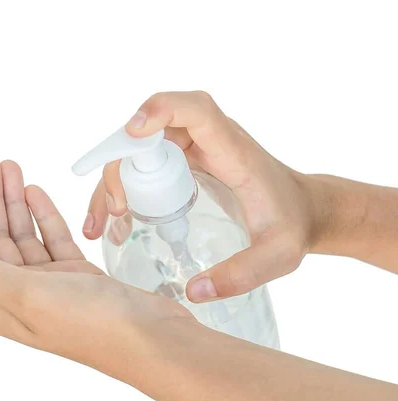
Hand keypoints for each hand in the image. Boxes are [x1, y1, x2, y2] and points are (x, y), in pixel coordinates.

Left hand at [0, 157, 194, 376]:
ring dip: (15, 201)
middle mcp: (23, 294)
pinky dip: (43, 215)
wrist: (150, 337)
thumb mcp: (30, 297)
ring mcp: (52, 284)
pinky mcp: (78, 275)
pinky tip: (35, 193)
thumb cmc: (92, 324)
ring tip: (10, 168)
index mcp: (3, 304)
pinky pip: (52, 239)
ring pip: (24, 234)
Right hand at [83, 91, 324, 301]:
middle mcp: (209, 141)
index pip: (196, 110)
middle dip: (122, 163)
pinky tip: (115, 219)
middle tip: (115, 211)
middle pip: (152, 132)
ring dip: (114, 178)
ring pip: (141, 148)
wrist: (302, 209)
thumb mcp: (277, 256)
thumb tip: (194, 290)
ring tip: (99, 224)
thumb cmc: (292, 224)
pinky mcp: (185, 161)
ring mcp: (194, 148)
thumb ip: (241, 274)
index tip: (134, 132)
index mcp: (233, 151)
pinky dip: (124, 185)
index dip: (161, 110)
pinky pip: (146, 162)